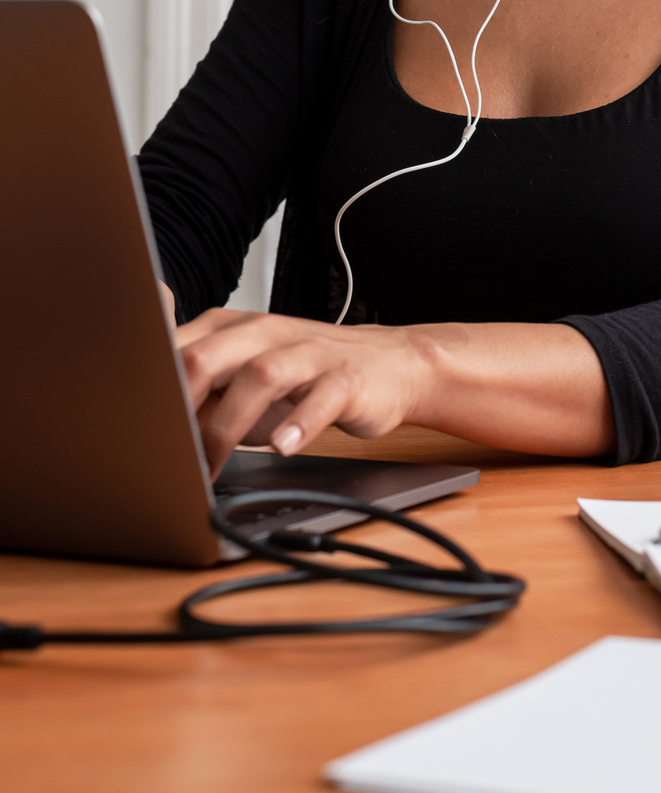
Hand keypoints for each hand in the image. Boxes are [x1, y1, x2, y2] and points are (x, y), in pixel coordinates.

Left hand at [175, 309, 425, 477]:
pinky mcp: (347, 376)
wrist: (388, 365)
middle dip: (181, 410)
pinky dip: (300, 423)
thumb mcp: (244, 378)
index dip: (153, 393)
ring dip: (229, 424)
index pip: (176, 351)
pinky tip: (283, 446)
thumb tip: (154, 430)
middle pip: (208, 357)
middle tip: (169, 455)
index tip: (140, 434)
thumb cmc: (306, 377)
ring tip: (215, 464)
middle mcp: (267, 332)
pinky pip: (322, 397)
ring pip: (260, 375)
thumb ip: (201, 394)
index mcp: (233, 328)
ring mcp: (309, 352)